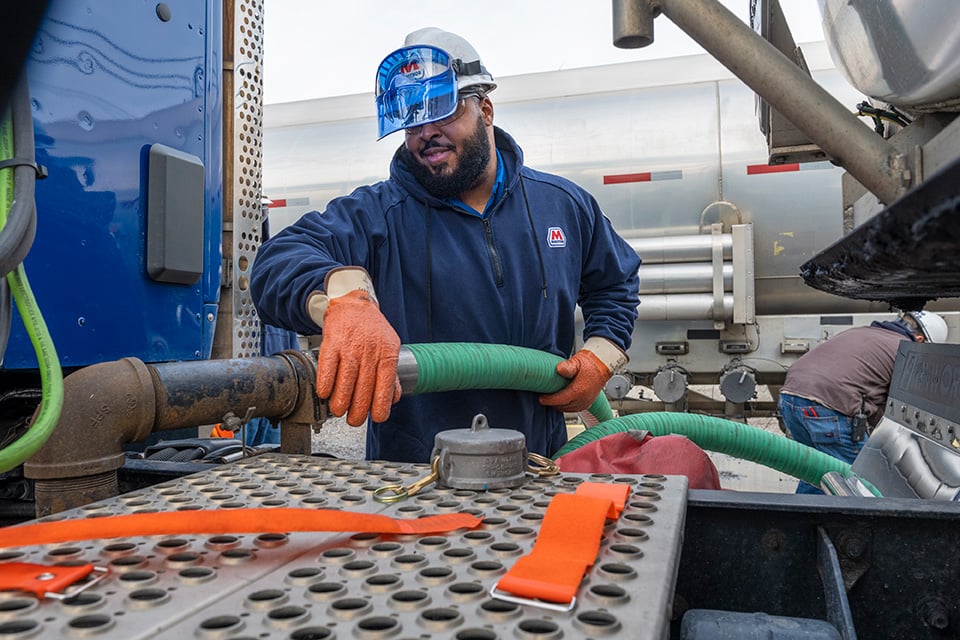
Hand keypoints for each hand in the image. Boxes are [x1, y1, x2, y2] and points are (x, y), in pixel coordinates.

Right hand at [315, 290, 401, 424]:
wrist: (354, 303)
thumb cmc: (372, 329)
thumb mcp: (389, 347)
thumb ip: (391, 374)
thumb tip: (393, 398)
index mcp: (387, 354)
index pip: (385, 385)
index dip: (380, 406)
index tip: (375, 418)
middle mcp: (369, 351)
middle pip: (364, 387)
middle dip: (358, 410)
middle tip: (353, 420)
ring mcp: (350, 346)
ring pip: (346, 380)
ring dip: (340, 401)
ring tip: (338, 411)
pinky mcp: (332, 341)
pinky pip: (327, 366)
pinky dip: (325, 383)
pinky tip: (324, 393)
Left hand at [539, 349, 611, 412]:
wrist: (602, 366)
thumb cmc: (589, 364)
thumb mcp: (577, 362)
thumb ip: (568, 366)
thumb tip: (559, 369)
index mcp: (579, 390)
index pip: (560, 399)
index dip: (549, 400)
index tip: (541, 398)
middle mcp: (583, 399)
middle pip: (563, 406)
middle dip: (552, 403)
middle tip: (543, 398)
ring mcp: (586, 402)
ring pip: (568, 409)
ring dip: (559, 405)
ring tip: (551, 399)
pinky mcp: (587, 403)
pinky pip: (574, 409)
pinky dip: (566, 407)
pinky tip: (561, 401)